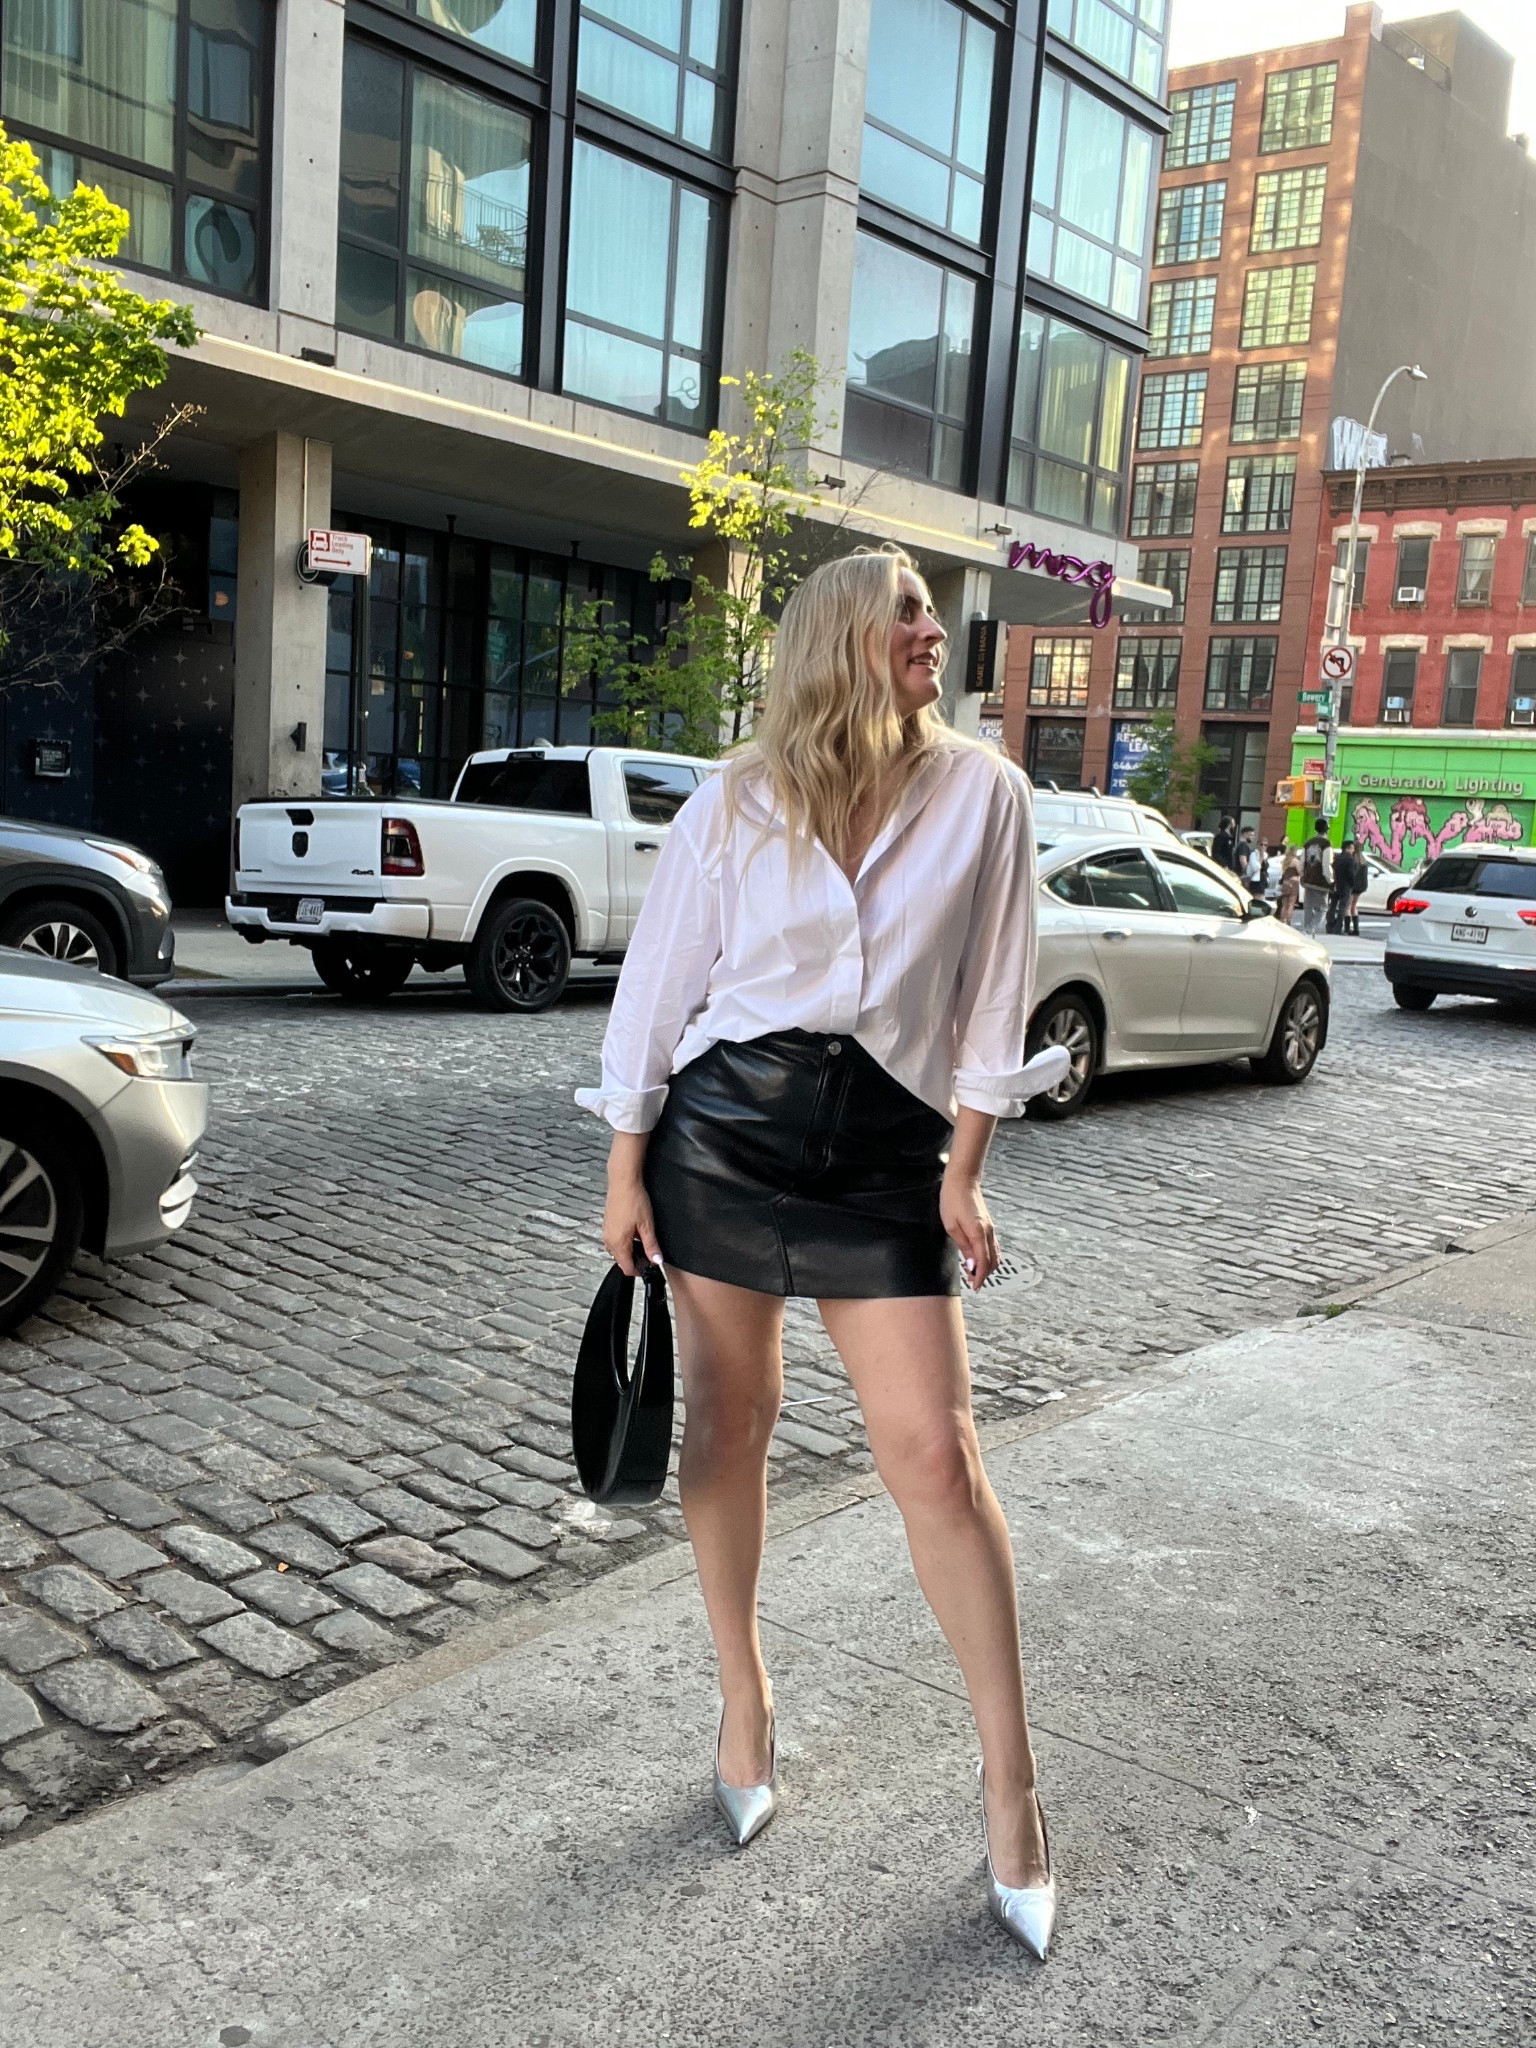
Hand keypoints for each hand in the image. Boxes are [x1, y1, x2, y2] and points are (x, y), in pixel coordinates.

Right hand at [603, 1167, 661, 1275]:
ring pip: (617, 1251)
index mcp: (618, 1243)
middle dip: (634, 1261)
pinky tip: (633, 1232)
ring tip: (642, 1242)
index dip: (639, 1271)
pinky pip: (614, 1240)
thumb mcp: (647, 1225)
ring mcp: (606, 1232)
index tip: (649, 1267)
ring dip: (628, 1251)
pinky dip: (623, 1242)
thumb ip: (651, 1246)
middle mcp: (609, 1240)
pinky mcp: (607, 1224)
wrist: (623, 1181)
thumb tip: (657, 1260)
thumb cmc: (633, 1199)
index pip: (626, 1268)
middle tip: (649, 1254)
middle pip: (621, 1260)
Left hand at [941, 1170, 997, 1291]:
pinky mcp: (988, 1225)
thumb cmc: (953, 1200)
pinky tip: (980, 1259)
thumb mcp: (951, 1226)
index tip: (974, 1287)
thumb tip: (971, 1264)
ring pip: (995, 1254)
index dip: (979, 1277)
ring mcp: (990, 1228)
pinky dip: (989, 1257)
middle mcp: (988, 1232)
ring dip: (987, 1266)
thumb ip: (963, 1246)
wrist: (962, 1181)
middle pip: (992, 1261)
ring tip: (975, 1273)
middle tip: (972, 1283)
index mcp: (978, 1233)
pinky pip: (993, 1246)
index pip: (983, 1262)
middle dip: (984, 1274)